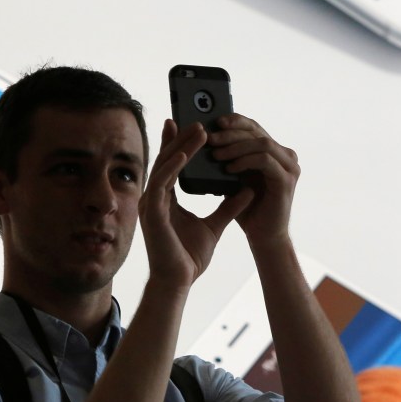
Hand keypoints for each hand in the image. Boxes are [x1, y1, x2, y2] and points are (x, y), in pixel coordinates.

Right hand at [139, 119, 253, 289]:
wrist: (179, 281)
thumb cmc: (189, 257)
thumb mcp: (215, 226)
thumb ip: (229, 207)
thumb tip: (248, 190)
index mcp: (166, 200)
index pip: (172, 165)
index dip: (178, 144)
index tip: (188, 125)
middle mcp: (156, 199)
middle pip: (166, 160)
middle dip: (180, 138)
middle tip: (196, 120)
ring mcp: (152, 205)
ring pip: (164, 167)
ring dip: (179, 147)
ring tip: (197, 130)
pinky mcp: (153, 214)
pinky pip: (161, 184)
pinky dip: (172, 167)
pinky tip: (183, 155)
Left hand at [206, 114, 298, 249]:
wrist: (263, 237)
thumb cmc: (247, 208)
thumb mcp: (233, 178)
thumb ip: (225, 159)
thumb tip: (202, 140)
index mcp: (273, 152)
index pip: (253, 127)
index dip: (234, 121)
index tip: (213, 121)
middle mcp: (285, 155)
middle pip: (256, 131)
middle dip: (230, 132)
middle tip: (209, 137)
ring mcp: (289, 167)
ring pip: (261, 143)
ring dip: (235, 146)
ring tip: (215, 154)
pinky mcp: (287, 180)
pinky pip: (264, 160)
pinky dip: (245, 161)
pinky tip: (229, 168)